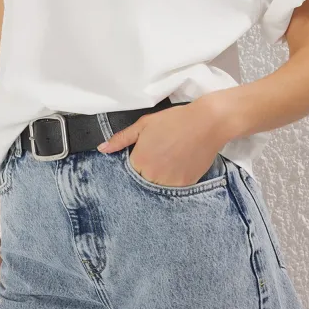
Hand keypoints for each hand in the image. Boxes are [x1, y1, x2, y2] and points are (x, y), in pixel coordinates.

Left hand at [96, 96, 235, 187]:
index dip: (138, 161)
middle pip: (144, 180)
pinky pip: (175, 189)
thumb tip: (102, 149)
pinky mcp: (186, 185)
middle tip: (162, 154)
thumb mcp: (144, 124)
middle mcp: (152, 175)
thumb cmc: (173, 120)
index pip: (130, 171)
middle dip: (149, 170)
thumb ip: (121, 139)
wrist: (206, 122)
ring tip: (172, 158)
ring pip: (159, 187)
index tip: (148, 152)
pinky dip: (176, 179)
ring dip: (162, 177)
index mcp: (139, 160)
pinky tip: (181, 163)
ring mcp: (170, 182)